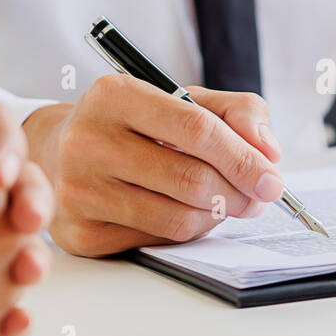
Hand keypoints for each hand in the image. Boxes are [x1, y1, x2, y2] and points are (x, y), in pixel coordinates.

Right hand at [24, 75, 283, 256]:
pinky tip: (185, 212)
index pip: (197, 129)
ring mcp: (77, 190)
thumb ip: (239, 112)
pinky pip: (156, 240)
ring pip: (177, 218)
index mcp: (114, 95)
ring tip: (224, 203)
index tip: (273, 179)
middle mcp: (86, 141)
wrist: (62, 149)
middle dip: (238, 193)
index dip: (243, 158)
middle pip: (191, 179)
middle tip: (256, 198)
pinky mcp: (77, 232)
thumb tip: (268, 153)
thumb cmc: (138, 124)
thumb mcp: (187, 99)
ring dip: (216, 216)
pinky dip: (186, 230)